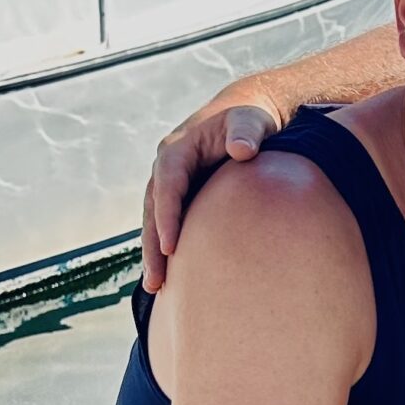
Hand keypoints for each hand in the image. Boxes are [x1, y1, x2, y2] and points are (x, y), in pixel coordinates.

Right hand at [142, 97, 282, 290]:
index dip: (167, 216)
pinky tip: (171, 277)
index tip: (171, 247)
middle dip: (152, 245)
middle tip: (156, 282)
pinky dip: (166, 247)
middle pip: (152, 210)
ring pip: (154, 221)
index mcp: (178, 150)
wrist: (247, 115)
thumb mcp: (251, 120)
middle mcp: (167, 168)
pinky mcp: (182, 196)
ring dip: (153, 253)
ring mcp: (171, 183)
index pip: (167, 186)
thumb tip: (241, 150)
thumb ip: (247, 132)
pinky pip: (168, 224)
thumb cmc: (251, 119)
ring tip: (155, 288)